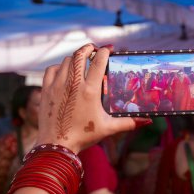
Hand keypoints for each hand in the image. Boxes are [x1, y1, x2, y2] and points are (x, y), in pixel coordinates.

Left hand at [37, 43, 151, 152]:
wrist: (57, 145)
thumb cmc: (84, 136)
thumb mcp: (108, 128)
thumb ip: (129, 123)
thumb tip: (147, 121)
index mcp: (90, 91)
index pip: (98, 61)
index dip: (104, 51)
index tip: (109, 49)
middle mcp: (73, 84)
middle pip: (79, 55)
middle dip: (88, 48)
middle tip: (94, 48)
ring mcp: (57, 85)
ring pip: (66, 61)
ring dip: (75, 58)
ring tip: (81, 61)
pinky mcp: (46, 90)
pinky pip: (52, 70)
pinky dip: (59, 67)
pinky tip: (65, 71)